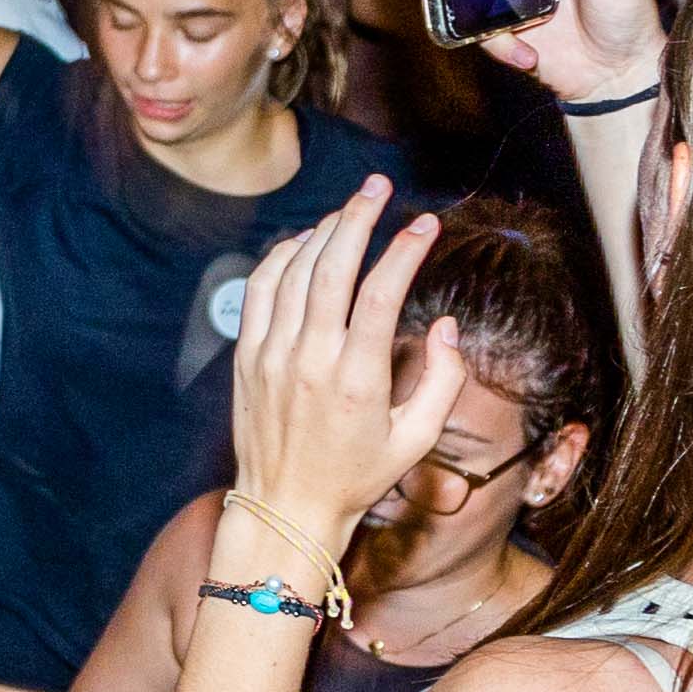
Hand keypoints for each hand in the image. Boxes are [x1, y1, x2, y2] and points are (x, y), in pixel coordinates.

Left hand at [225, 186, 460, 556]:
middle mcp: (309, 360)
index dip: (404, 249)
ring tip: (350, 209)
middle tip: (379, 185)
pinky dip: (282, 256)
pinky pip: (260, 288)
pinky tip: (306, 242)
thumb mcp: (417, 440)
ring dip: (323, 230)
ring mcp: (271, 355)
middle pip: (332, 266)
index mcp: (357, 380)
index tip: (426, 224)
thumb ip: (443, 380)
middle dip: (359, 216)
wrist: (285, 506)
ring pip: (294, 270)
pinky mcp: (246, 356)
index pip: (380, 292)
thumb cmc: (357, 476)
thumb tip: (445, 324)